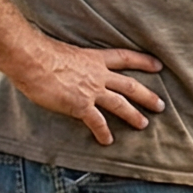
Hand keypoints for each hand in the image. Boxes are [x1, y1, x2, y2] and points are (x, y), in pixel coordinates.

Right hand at [10, 38, 164, 145]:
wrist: (32, 59)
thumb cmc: (40, 52)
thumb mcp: (63, 51)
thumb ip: (71, 60)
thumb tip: (65, 64)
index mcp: (94, 58)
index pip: (124, 58)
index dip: (142, 62)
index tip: (158, 65)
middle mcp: (97, 74)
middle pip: (129, 85)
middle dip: (147, 95)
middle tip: (160, 105)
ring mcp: (91, 90)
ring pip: (120, 104)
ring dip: (133, 115)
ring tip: (144, 124)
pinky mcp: (80, 106)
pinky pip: (97, 122)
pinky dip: (103, 133)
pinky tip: (108, 141)